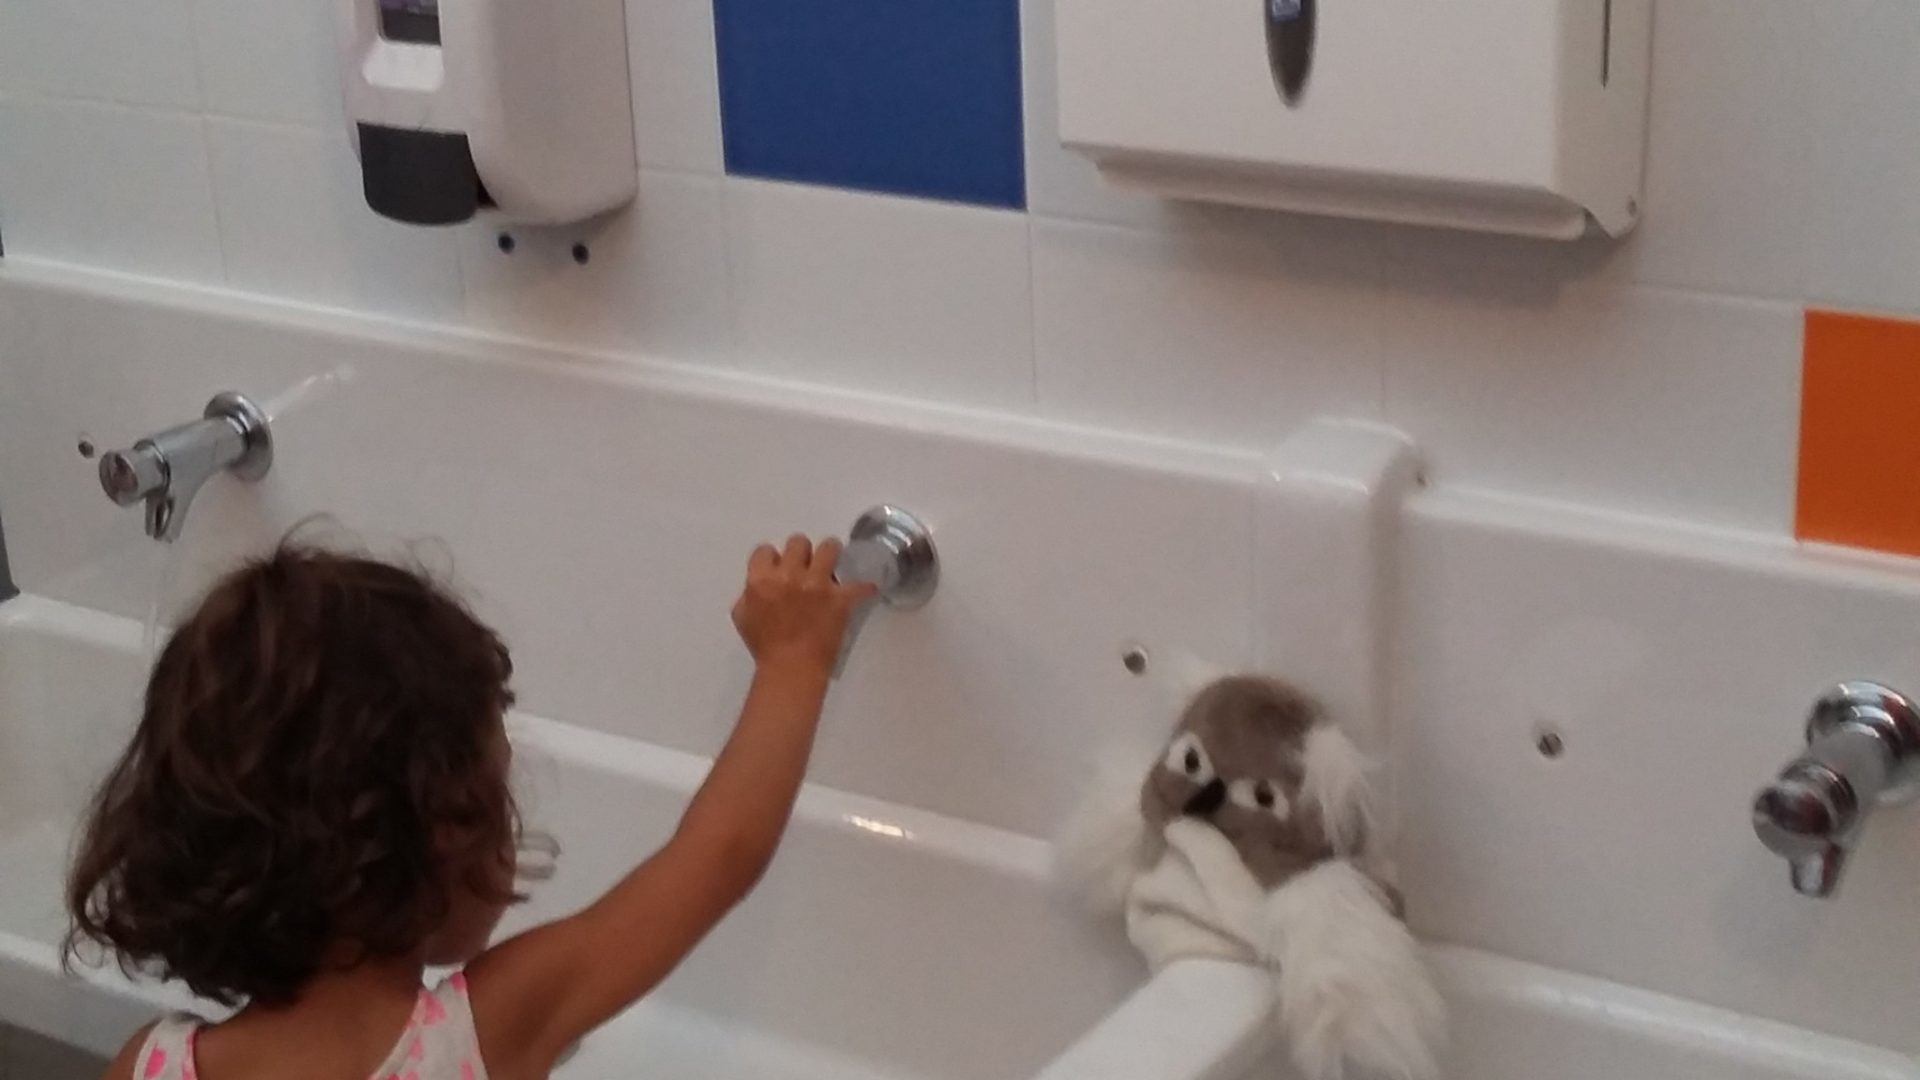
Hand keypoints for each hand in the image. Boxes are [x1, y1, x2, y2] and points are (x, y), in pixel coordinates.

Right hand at [731, 534, 877, 675]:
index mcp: (761, 580)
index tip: (781, 566)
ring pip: (829, 547)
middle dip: (802, 552)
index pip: (765, 550)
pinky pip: (859, 584)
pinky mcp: (839, 598)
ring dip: (831, 553)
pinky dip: (864, 588)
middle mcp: (789, 576)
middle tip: (807, 565)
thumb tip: (759, 585)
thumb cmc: (764, 648)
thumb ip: (749, 594)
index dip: (774, 558)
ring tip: (834, 562)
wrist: (790, 670)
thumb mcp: (743, 618)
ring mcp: (816, 585)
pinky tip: (867, 588)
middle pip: (798, 542)